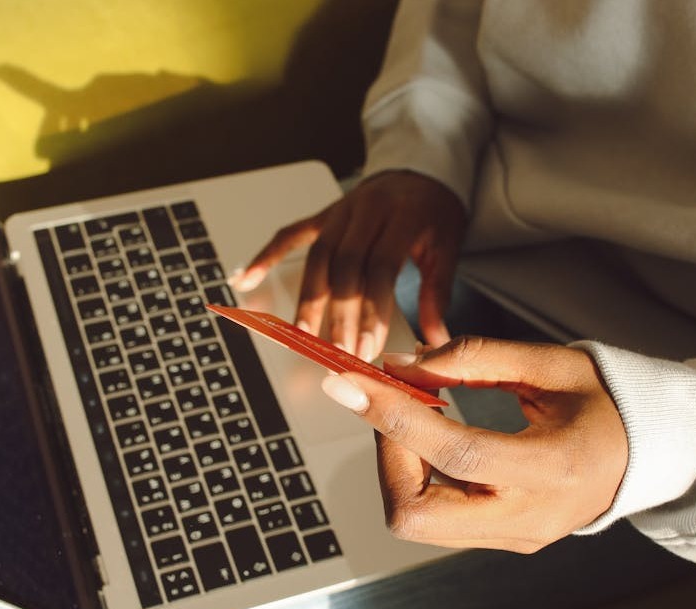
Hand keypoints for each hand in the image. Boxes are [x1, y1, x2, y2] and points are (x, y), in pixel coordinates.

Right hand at [228, 170, 466, 360]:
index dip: (372, 310)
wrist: (420, 172)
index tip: (368, 346)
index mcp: (402, 215)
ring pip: (317, 256)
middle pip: (345, 266)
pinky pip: (291, 235)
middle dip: (339, 313)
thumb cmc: (433, 212)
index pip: (381, 268)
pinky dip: (267, 256)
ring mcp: (340, 210)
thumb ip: (437, 293)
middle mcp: (367, 209)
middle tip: (338, 350)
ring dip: (308, 298)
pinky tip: (247, 277)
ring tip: (303, 335)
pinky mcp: (323, 215)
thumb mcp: (447, 247)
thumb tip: (437, 339)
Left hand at [319, 336, 627, 552]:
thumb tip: (399, 364)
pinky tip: (432, 438)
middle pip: (415, 514)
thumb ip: (474, 360)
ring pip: (417, 520)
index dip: (392, 416)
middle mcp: (530, 518)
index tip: (348, 382)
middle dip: (385, 454)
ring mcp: (516, 537)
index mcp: (553, 469)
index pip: (453, 453)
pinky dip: (417, 475)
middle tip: (391, 402)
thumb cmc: (605, 400)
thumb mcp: (550, 363)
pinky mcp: (505, 540)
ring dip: (396, 464)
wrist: (653, 454)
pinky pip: (437, 517)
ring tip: (413, 415)